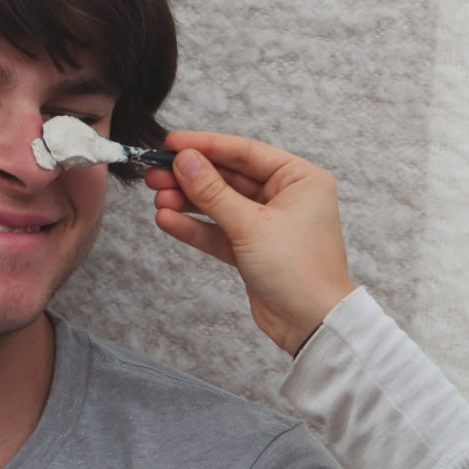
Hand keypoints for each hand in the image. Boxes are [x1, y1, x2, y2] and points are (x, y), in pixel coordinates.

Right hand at [147, 130, 355, 354]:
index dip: (207, 146)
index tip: (172, 144)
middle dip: (191, 177)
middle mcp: (286, 197)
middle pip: (229, 178)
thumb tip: (186, 161)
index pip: (246, 152)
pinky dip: (195, 227)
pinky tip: (168, 219)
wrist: (312, 325)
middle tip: (156, 172)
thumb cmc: (300, 271)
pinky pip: (219, 232)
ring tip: (157, 198)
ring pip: (220, 206)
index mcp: (300, 179)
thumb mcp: (251, 225)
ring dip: (188, 202)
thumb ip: (213, 192)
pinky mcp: (253, 251)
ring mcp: (268, 225)